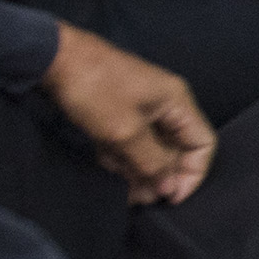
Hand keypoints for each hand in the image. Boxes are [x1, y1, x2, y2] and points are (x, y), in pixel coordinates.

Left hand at [44, 23, 216, 203]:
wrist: (55, 60)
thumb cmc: (95, 89)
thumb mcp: (126, 132)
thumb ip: (152, 162)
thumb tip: (169, 187)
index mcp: (177, 103)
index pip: (203, 144)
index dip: (192, 174)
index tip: (171, 197)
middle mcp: (166, 106)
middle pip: (177, 150)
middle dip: (161, 176)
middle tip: (142, 197)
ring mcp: (143, 109)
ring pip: (152, 149)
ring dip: (140, 170)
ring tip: (123, 189)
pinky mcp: (121, 113)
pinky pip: (132, 143)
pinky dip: (123, 157)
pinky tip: (108, 166)